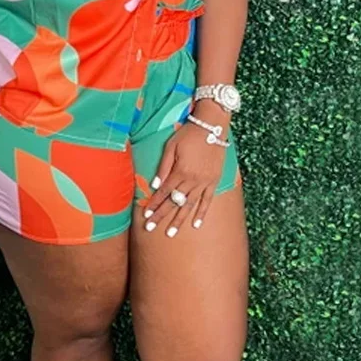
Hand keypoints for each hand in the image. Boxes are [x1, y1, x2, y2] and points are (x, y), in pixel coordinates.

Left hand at [140, 116, 226, 236]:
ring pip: (190, 205)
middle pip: (174, 201)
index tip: (146, 215)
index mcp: (180, 171)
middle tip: (151, 228)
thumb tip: (155, 186)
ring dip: (179, 219)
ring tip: (171, 233)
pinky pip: (208, 200)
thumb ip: (163, 167)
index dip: (154, 204)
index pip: (164, 192)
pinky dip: (202, 213)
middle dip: (161, 215)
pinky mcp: (214, 181)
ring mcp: (204, 182)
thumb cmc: (188, 134)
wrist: (212, 127)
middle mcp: (192, 180)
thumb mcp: (171, 147)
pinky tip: (196, 224)